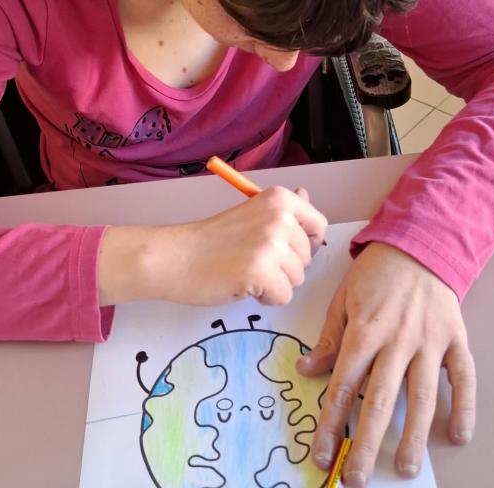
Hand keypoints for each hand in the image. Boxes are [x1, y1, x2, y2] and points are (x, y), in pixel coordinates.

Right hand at [98, 186, 327, 305]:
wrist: (175, 257)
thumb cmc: (211, 240)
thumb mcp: (252, 214)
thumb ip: (283, 210)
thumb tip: (306, 194)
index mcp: (279, 199)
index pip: (318, 226)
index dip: (305, 244)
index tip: (282, 249)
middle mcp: (280, 217)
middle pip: (307, 257)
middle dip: (285, 266)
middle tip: (251, 260)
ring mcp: (271, 244)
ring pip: (297, 279)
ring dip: (275, 283)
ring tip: (245, 271)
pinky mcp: (261, 271)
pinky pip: (283, 297)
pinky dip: (265, 298)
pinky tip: (243, 284)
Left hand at [296, 243, 475, 485]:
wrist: (418, 244)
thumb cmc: (375, 275)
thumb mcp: (341, 301)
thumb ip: (328, 340)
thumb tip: (306, 372)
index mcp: (364, 333)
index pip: (343, 387)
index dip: (330, 424)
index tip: (322, 454)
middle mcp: (396, 341)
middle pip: (379, 400)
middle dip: (366, 443)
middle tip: (358, 478)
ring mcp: (429, 342)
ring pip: (421, 396)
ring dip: (413, 436)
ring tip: (406, 468)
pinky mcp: (455, 338)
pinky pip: (463, 377)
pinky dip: (464, 406)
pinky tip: (458, 434)